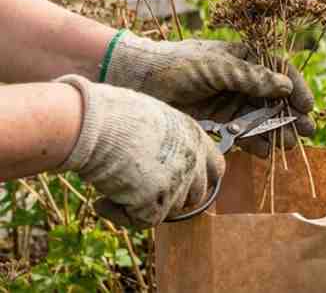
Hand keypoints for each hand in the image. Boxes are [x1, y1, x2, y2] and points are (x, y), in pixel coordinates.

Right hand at [56, 76, 225, 227]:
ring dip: (145, 204)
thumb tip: (158, 159)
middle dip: (173, 197)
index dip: (199, 178)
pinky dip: (118, 214)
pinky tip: (101, 201)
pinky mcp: (155, 205)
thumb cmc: (115, 116)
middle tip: (143, 190)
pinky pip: (140, 221)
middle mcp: (193, 162)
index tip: (181, 183)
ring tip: (116, 185)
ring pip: (169, 210)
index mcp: (195, 137)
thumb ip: (166, 142)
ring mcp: (177, 185)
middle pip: (196, 195)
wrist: (97, 126)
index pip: (216, 168)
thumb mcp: (154, 121)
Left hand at [104, 32, 314, 156]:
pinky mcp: (218, 122)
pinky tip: (264, 152)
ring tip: (288, 146)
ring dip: (276, 132)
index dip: (296, 89)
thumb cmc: (177, 64)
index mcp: (245, 59)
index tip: (307, 107)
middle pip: (275, 99)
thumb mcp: (217, 67)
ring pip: (261, 119)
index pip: (280, 72)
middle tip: (306, 132)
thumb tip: (285, 87)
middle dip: (291, 116)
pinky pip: (242, 134)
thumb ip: (251, 78)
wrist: (137, 81)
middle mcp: (242, 80)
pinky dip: (254, 143)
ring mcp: (230, 102)